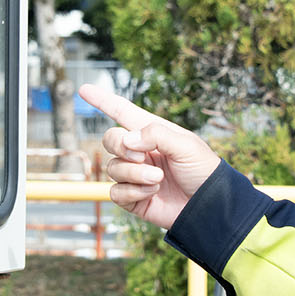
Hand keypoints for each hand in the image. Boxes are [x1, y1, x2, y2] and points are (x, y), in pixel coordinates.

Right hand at [78, 84, 220, 231]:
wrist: (210, 206)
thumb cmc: (203, 171)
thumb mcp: (187, 145)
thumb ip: (156, 135)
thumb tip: (128, 140)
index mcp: (152, 133)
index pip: (122, 112)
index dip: (102, 100)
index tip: (84, 89)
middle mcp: (140, 152)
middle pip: (110, 139)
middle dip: (119, 145)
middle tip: (142, 156)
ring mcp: (135, 175)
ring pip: (113, 168)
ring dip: (134, 174)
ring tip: (158, 180)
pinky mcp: (133, 198)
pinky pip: (115, 192)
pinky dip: (133, 192)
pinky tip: (152, 193)